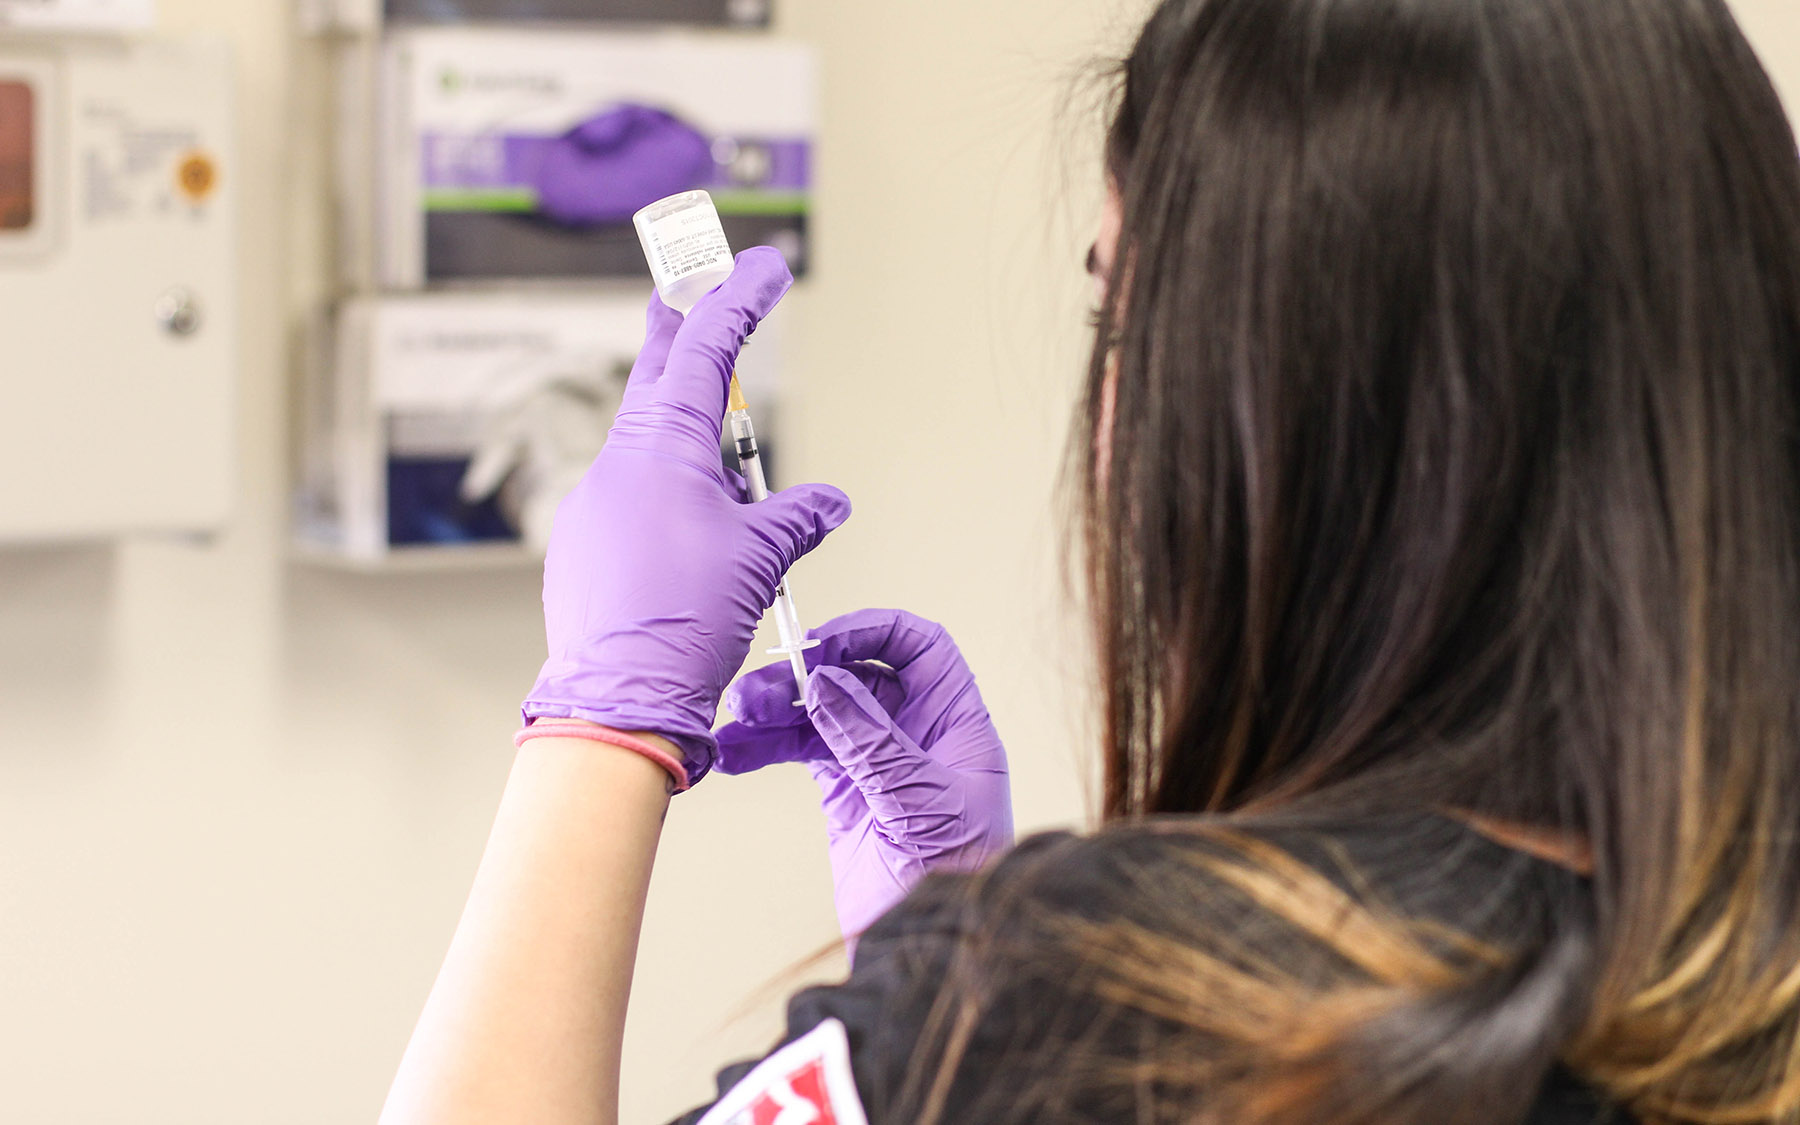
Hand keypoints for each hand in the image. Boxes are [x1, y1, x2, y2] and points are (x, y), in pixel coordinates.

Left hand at [521, 248, 851, 786]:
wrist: (619, 697)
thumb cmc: (685, 621)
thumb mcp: (760, 559)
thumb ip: (796, 517)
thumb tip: (829, 503)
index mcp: (662, 446)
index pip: (703, 349)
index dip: (737, 301)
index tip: (762, 266)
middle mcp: (618, 462)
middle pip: (655, 375)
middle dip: (683, 332)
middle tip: (694, 292)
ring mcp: (592, 502)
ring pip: (645, 444)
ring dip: (687, 438)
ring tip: (731, 481)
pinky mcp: (582, 544)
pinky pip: (628, 495)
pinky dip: (664, 492)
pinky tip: (689, 538)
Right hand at [717, 609, 1013, 942]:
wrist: (935, 953)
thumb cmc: (960, 881)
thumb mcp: (918, 803)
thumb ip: (871, 742)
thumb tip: (829, 682)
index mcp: (954, 723)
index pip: (918, 648)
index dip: (870, 633)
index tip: (819, 645)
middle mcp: (918, 734)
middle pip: (857, 675)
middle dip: (805, 676)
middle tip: (757, 692)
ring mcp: (879, 761)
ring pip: (823, 712)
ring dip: (777, 710)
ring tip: (735, 720)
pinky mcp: (848, 794)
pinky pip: (803, 752)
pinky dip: (767, 747)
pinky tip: (735, 751)